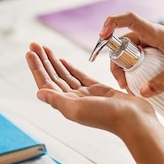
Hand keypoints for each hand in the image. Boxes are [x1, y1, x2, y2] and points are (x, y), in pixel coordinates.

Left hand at [25, 42, 155, 136]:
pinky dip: (70, 68)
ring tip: (45, 48)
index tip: (30, 52)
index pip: (46, 83)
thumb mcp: (77, 109)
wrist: (133, 119)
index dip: (37, 68)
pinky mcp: (98, 90)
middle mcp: (74, 100)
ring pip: (65, 75)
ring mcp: (86, 94)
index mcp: (67, 105)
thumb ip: (57, 100)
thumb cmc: (108, 117)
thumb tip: (39, 93)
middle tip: (34, 44)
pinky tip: (63, 61)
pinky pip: (80, 76)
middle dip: (43, 60)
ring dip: (54, 62)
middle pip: (53, 77)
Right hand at [100, 12, 163, 96]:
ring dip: (124, 68)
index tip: (102, 37)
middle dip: (116, 61)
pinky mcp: (157, 54)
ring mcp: (154, 45)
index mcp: (155, 32)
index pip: (128, 19)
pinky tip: (138, 85)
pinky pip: (138, 59)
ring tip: (128, 87)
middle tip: (121, 82)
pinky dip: (134, 70)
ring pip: (129, 53)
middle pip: (123, 42)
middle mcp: (152, 36)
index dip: (111, 23)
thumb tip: (141, 91)